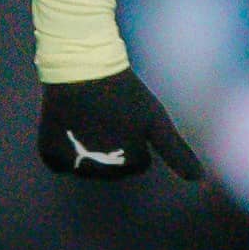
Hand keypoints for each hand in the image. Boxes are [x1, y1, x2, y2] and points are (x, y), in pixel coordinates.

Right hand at [37, 69, 201, 180]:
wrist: (81, 69)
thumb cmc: (124, 94)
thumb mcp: (155, 121)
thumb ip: (175, 152)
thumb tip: (198, 179)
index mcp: (129, 164)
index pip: (137, 164)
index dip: (135, 140)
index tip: (128, 119)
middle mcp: (100, 171)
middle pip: (112, 169)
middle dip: (114, 149)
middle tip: (108, 119)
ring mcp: (72, 165)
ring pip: (88, 168)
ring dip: (91, 152)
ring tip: (91, 122)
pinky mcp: (49, 155)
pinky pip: (62, 164)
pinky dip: (67, 153)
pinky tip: (72, 130)